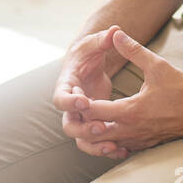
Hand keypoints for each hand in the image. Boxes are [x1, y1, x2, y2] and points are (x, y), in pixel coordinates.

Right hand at [52, 27, 130, 160]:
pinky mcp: (93, 124)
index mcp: (66, 85)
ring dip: (95, 146)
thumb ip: (103, 39)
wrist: (87, 65)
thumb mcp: (94, 44)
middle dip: (84, 129)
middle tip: (102, 127)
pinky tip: (123, 152)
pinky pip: (96, 142)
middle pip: (68, 125)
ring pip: (81, 139)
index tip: (84, 102)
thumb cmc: (88, 53)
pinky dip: (106, 149)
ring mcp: (81, 117)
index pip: (59, 98)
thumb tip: (115, 31)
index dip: (69, 102)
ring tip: (113, 147)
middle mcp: (70, 106)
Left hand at [75, 27, 182, 156]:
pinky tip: (107, 129)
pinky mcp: (145, 145)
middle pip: (94, 134)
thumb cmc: (181, 88)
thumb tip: (117, 33)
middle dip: (83, 122)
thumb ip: (134, 50)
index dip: (81, 102)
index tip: (74, 92)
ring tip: (87, 117)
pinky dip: (109, 140)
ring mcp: (138, 140)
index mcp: (131, 110)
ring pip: (106, 144)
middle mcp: (132, 129)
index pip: (94, 111)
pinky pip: (120, 147)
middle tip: (76, 108)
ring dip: (94, 133)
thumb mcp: (157, 65)